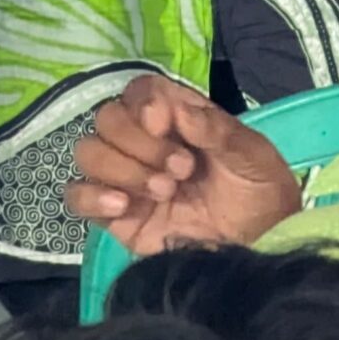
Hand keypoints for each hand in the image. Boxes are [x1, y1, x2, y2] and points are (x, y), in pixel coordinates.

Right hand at [63, 73, 302, 255]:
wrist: (260, 249)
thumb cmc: (260, 191)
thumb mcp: (252, 155)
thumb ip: (218, 130)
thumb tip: (180, 110)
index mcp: (177, 117)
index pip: (139, 91)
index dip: (143, 103)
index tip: (164, 125)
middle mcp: (145, 142)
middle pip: (107, 118)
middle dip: (139, 143)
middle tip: (180, 171)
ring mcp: (127, 179)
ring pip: (88, 152)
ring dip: (122, 169)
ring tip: (164, 192)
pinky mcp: (116, 217)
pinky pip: (78, 196)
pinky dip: (91, 195)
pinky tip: (124, 206)